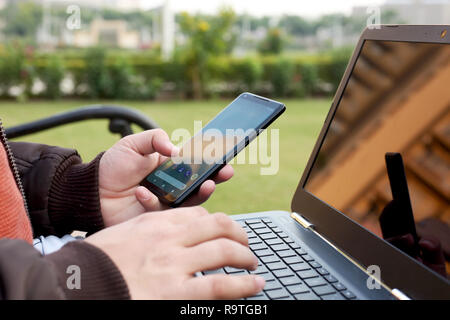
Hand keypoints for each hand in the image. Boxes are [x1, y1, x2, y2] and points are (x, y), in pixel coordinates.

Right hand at [85, 206, 264, 298]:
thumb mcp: (124, 234)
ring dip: (245, 256)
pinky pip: (221, 286)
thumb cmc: (96, 262)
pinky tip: (254, 284)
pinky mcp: (177, 294)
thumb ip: (151, 229)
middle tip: (245, 244)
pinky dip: (244, 285)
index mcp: (156, 222)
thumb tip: (171, 233)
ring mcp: (176, 265)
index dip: (218, 222)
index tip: (225, 231)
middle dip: (239, 234)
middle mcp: (170, 239)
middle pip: (219, 226)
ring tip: (252, 264)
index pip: (199, 214)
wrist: (73, 287)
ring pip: (226, 251)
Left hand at [99, 129, 233, 226]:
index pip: (195, 166)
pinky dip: (153, 202)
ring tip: (205, 185)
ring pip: (188, 203)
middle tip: (223, 174)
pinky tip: (142, 192)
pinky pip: (161, 213)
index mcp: (169, 169)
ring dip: (199, 194)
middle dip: (214, 179)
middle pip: (198, 185)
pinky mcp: (154, 220)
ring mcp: (164, 204)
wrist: (90, 191)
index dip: (211, 164)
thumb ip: (155, 138)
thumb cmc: (112, 166)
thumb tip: (176, 149)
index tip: (224, 161)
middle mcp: (171, 187)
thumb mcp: (133, 144)